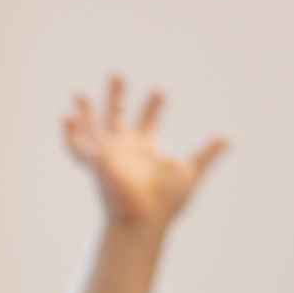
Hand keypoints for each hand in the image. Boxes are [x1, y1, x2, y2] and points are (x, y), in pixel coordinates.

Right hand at [63, 75, 226, 229]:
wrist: (144, 218)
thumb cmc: (165, 203)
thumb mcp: (189, 172)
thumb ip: (205, 153)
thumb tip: (227, 138)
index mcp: (147, 149)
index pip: (149, 121)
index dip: (154, 105)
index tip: (160, 91)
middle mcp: (125, 149)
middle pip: (118, 116)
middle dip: (117, 96)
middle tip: (117, 74)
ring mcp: (108, 155)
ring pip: (93, 128)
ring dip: (86, 112)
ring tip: (77, 94)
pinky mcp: (96, 162)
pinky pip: (78, 147)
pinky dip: (70, 134)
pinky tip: (65, 116)